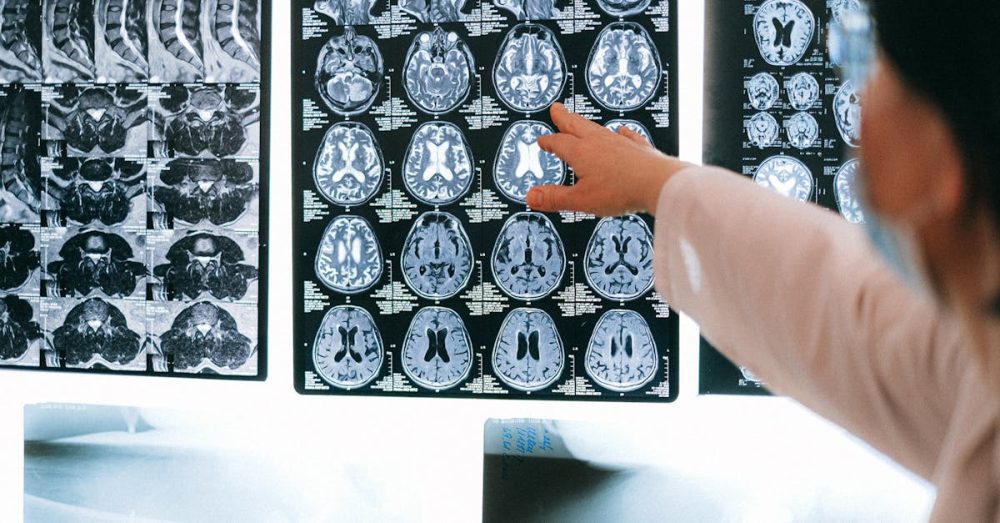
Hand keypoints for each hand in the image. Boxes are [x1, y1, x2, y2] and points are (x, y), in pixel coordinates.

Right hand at [526, 103, 687, 216]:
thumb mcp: (581, 200)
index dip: (548, 141)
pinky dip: (621, 133)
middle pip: (576, 126)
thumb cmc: (622, 190)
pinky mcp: (638, 147)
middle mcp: (599, 142)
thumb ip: (555, 198)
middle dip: (564, 118)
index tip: (542, 140)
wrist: (657, 182)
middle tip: (557, 109)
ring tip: (581, 120)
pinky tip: (622, 131)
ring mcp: (620, 142)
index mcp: (581, 152)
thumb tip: (532, 196)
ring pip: (598, 128)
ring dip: (586, 124)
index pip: (558, 143)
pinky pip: (627, 135)